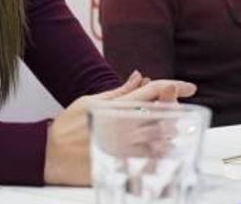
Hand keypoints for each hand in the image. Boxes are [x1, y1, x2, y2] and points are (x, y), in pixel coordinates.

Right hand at [43, 71, 195, 185]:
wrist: (51, 154)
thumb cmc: (68, 127)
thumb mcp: (91, 100)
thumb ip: (120, 91)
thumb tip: (138, 77)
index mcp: (118, 107)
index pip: (154, 91)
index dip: (175, 86)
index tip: (189, 87)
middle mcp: (125, 126)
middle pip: (164, 112)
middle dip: (176, 107)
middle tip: (183, 105)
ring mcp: (126, 146)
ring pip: (162, 135)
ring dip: (173, 129)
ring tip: (177, 126)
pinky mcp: (124, 163)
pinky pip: (153, 157)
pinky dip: (164, 150)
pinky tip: (167, 147)